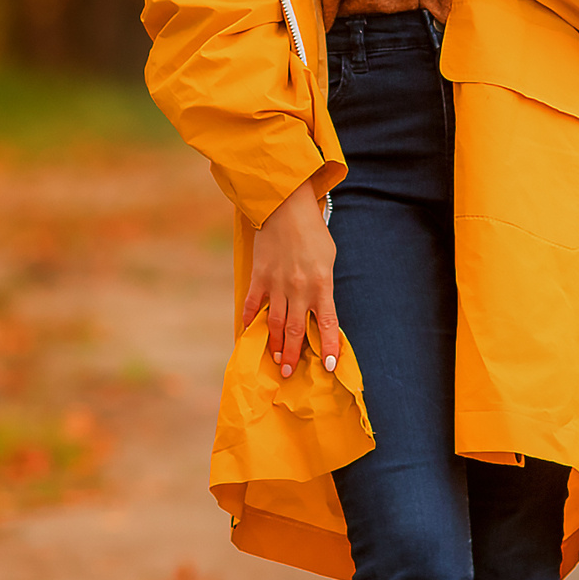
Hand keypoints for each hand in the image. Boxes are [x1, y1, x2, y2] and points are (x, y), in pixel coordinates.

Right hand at [240, 176, 337, 378]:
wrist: (286, 207)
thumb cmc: (313, 232)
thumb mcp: (327, 260)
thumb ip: (323, 287)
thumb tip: (318, 312)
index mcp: (321, 284)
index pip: (327, 323)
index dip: (329, 347)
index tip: (329, 366)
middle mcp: (299, 288)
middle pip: (297, 330)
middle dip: (294, 354)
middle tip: (289, 372)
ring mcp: (277, 284)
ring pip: (274, 323)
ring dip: (275, 345)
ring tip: (275, 359)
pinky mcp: (259, 277)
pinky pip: (254, 305)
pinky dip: (251, 321)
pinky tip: (249, 333)